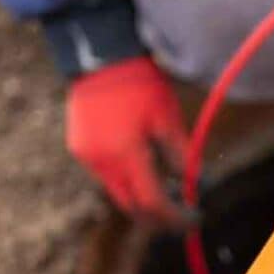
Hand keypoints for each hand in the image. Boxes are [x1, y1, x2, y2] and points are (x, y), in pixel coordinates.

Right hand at [66, 57, 187, 223]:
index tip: (194, 218)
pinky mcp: (79, 149)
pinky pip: (106, 176)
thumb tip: (195, 183)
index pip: (152, 203)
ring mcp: (87, 158)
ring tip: (167, 187)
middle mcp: (102, 163)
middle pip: (132, 208)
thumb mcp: (168, 118)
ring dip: (142, 198)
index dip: (175, 217)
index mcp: (126, 154)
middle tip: (182, 214)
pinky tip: (142, 166)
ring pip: (118, 194)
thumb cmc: (140, 83)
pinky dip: (127, 180)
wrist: (100, 55)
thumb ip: (181, 156)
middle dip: (159, 217)